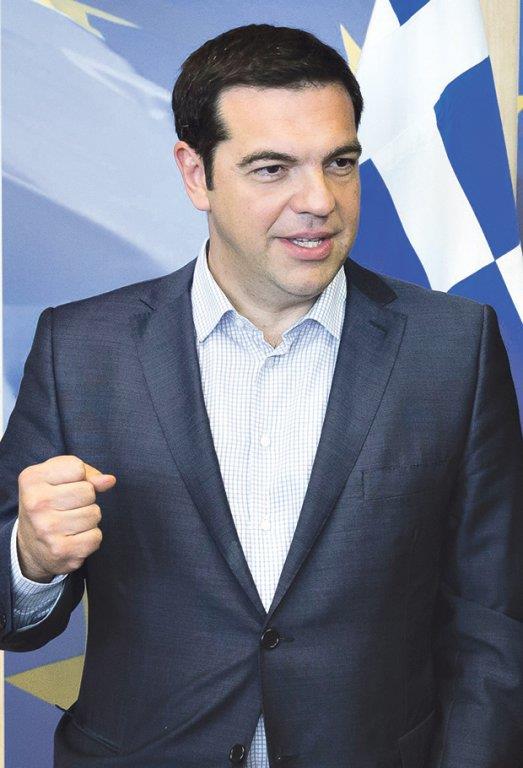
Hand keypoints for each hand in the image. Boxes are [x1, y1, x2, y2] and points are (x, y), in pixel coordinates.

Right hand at [16, 456, 115, 581]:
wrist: (29, 547)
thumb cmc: (48, 504)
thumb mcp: (56, 479)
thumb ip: (85, 473)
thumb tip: (109, 480)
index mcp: (31, 480)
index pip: (77, 468)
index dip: (78, 477)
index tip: (63, 487)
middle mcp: (35, 504)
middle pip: (88, 491)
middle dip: (85, 499)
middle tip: (67, 508)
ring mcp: (47, 529)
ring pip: (95, 514)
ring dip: (89, 519)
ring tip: (70, 523)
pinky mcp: (61, 550)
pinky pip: (96, 537)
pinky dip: (90, 537)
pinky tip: (73, 538)